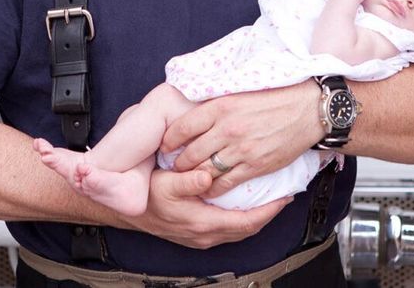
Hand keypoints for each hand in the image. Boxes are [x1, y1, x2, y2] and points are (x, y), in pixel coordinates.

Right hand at [122, 168, 290, 248]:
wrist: (128, 211)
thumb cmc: (147, 196)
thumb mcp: (165, 184)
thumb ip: (188, 181)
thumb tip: (208, 177)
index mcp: (203, 222)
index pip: (247, 221)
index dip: (269, 211)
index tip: (285, 197)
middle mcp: (206, 234)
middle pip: (248, 229)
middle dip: (268, 213)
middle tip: (284, 197)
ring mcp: (202, 237)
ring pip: (239, 230)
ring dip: (257, 217)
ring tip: (270, 200)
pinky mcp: (198, 234)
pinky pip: (229, 229)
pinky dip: (242, 218)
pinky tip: (245, 206)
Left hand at [160, 82, 322, 198]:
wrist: (308, 110)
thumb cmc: (276, 97)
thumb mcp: (240, 91)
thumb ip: (217, 103)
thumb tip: (194, 107)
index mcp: (220, 106)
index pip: (183, 126)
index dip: (169, 139)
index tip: (165, 145)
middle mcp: (227, 128)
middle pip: (190, 152)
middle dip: (178, 162)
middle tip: (172, 167)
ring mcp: (241, 149)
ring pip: (206, 170)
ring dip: (194, 177)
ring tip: (187, 179)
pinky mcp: (255, 165)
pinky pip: (226, 182)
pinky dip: (213, 188)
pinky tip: (208, 189)